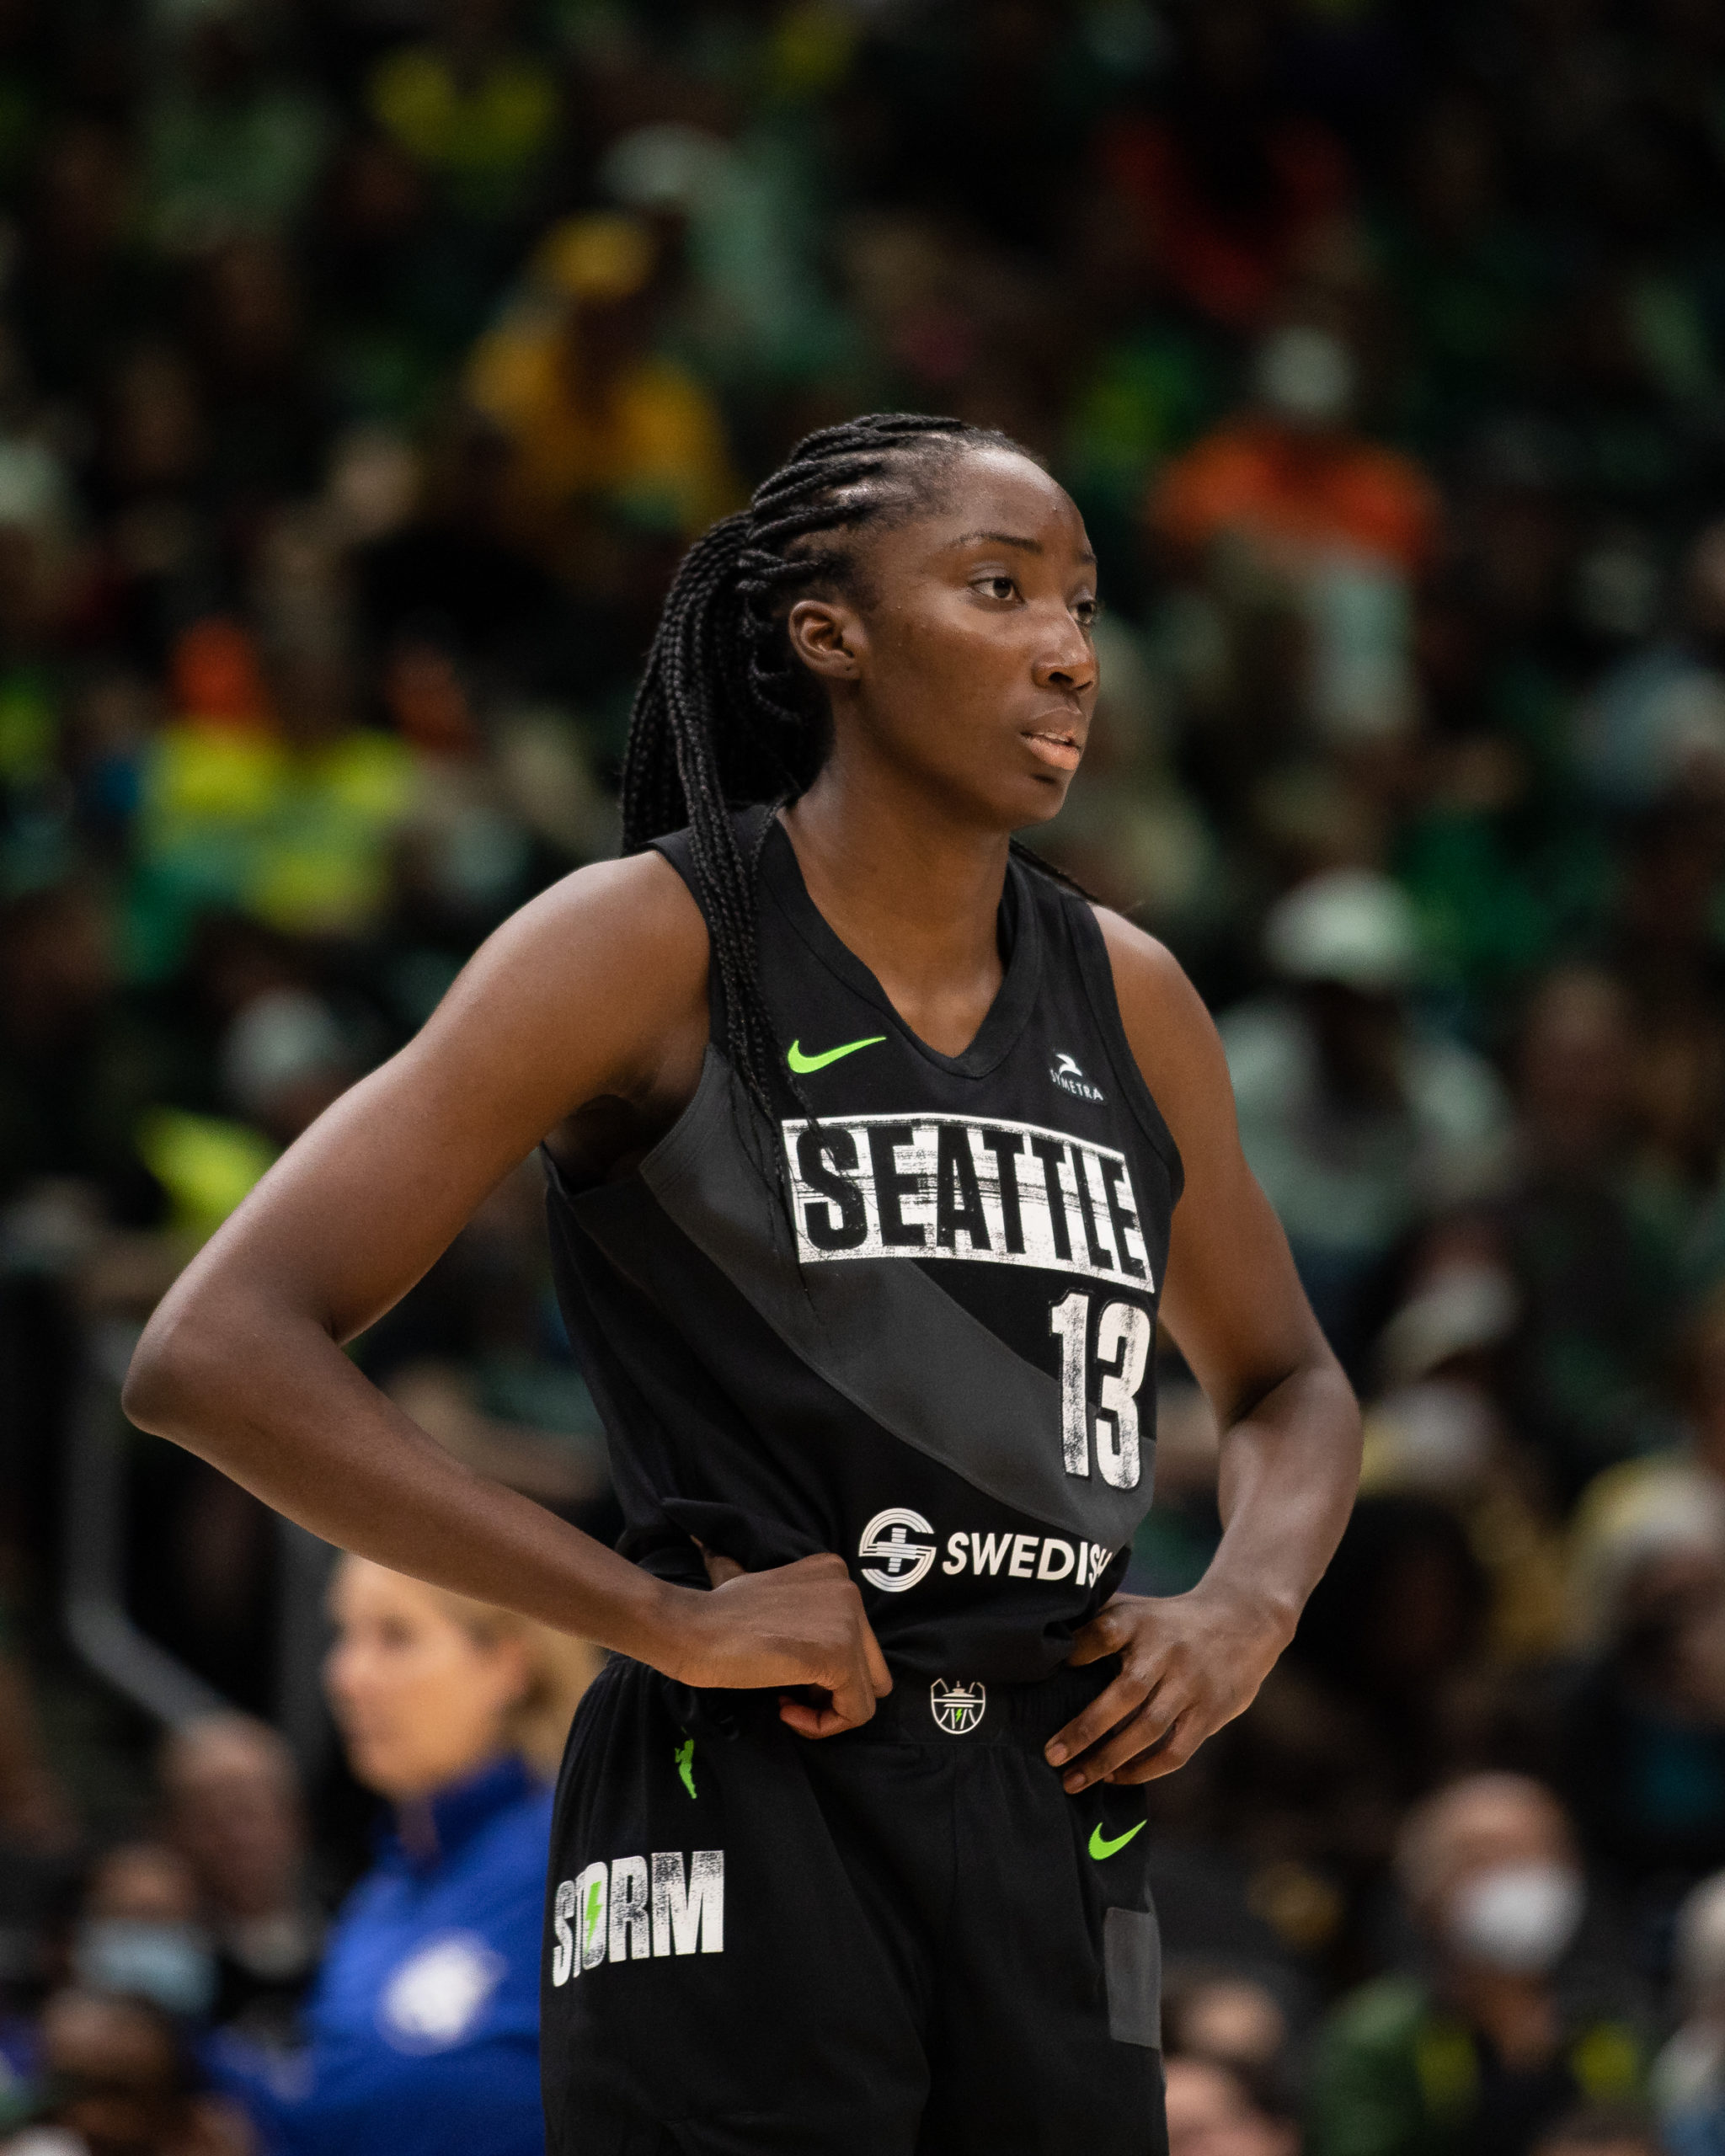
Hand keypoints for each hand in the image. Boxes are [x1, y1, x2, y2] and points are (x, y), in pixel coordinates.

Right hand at [654, 1551, 891, 1736]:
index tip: (786, 1675)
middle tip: (788, 1693)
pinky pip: (856, 1711)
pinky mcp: (839, 1655)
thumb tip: (818, 1651)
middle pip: (869, 1665)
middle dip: (832, 1689)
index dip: (825, 1668)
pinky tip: (784, 1709)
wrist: (691, 1627)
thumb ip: (806, 1613)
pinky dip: (823, 1725)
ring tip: (784, 1703)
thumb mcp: (775, 1599)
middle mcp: (850, 1589)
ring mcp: (848, 1620)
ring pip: (867, 1691)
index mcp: (834, 1572)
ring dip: (825, 1708)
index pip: (857, 1639)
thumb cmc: (718, 1616)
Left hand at [1045, 1586, 1286, 1791]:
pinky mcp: (1210, 1712)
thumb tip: (1041, 1648)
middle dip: (1086, 1728)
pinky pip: (1175, 1750)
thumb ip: (1092, 1624)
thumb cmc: (1166, 1622)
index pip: (1104, 1632)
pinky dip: (1144, 1769)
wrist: (1243, 1621)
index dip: (1076, 1650)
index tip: (1048, 1670)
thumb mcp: (1133, 1610)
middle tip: (1051, 1755)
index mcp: (1140, 1621)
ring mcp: (1191, 1684)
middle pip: (1125, 1693)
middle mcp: (1166, 1652)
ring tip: (1075, 1780)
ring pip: (1148, 1729)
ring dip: (1109, 1759)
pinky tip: (1116, 1778)